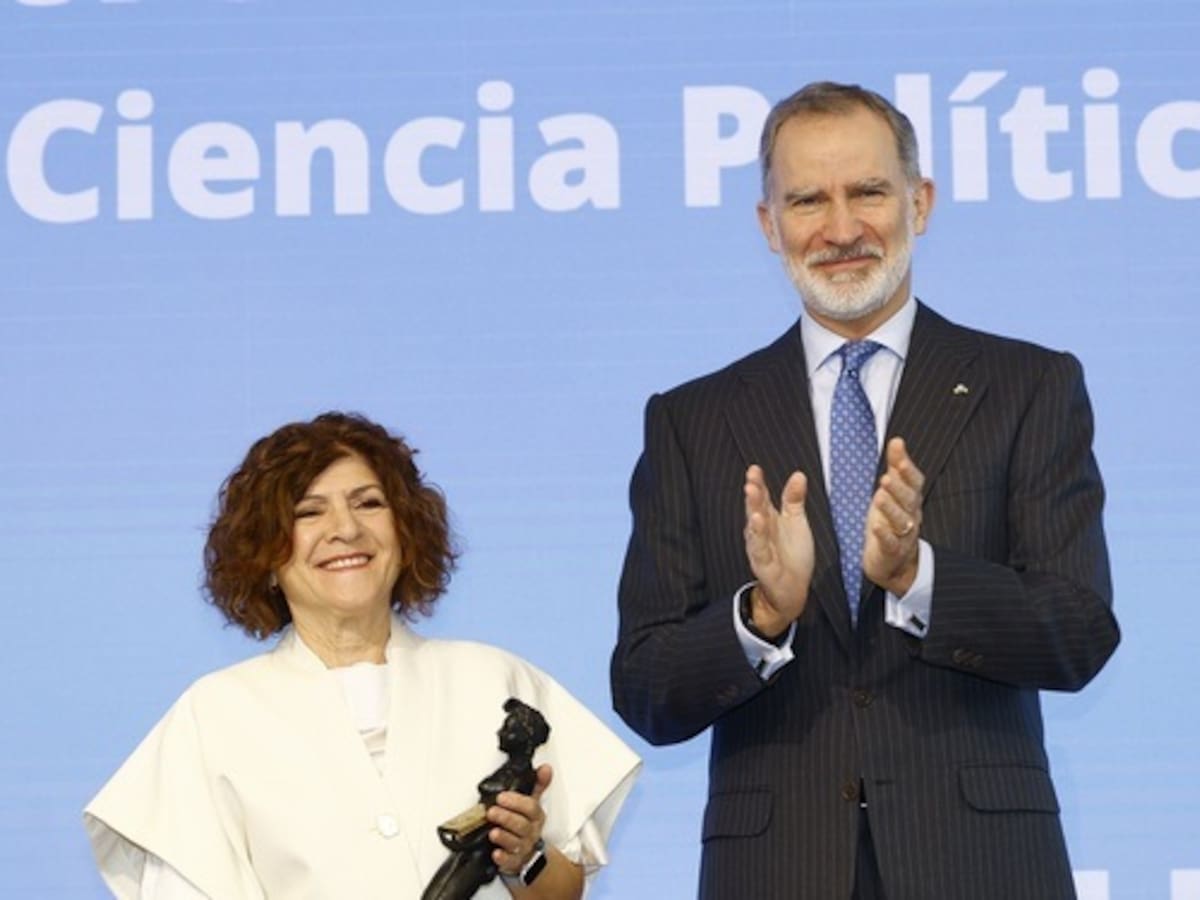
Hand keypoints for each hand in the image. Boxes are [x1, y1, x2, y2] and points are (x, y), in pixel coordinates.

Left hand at [488, 764, 550, 874]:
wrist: (531, 854)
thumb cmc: (528, 825)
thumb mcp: (533, 805)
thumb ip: (537, 786)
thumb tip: (546, 767)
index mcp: (536, 817)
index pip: (530, 808)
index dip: (516, 802)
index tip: (502, 797)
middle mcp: (531, 833)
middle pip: (522, 825)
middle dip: (507, 818)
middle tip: (492, 811)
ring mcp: (523, 848)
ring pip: (515, 843)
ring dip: (504, 837)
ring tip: (493, 832)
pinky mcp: (514, 862)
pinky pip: (510, 862)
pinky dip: (503, 858)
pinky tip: (496, 853)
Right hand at [743, 465, 813, 636]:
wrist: (792, 590)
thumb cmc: (792, 555)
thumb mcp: (796, 522)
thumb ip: (794, 499)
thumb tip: (798, 474)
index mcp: (769, 518)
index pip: (763, 497)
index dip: (758, 483)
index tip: (755, 469)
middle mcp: (762, 530)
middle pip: (756, 507)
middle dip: (753, 492)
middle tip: (751, 477)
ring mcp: (760, 546)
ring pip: (754, 525)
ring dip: (752, 509)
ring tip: (752, 493)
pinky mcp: (763, 562)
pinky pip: (759, 546)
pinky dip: (757, 534)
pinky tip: (756, 521)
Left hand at [863, 437, 924, 595]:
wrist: (895, 563)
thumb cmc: (892, 522)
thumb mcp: (893, 493)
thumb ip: (896, 468)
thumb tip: (897, 440)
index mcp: (911, 500)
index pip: (914, 482)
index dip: (908, 470)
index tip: (899, 457)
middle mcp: (911, 516)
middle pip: (908, 500)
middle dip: (898, 488)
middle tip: (886, 478)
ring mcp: (903, 535)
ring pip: (900, 521)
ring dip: (891, 508)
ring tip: (879, 497)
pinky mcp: (891, 551)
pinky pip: (890, 543)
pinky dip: (884, 535)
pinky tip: (876, 526)